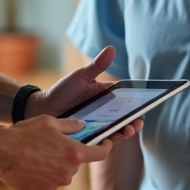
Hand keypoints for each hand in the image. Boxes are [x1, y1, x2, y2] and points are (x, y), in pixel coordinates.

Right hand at [0, 115, 113, 189]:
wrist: (1, 153)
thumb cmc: (25, 134)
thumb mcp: (50, 122)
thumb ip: (71, 125)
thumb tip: (83, 125)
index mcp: (75, 154)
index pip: (100, 154)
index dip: (105, 148)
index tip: (105, 143)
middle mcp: (68, 173)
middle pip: (77, 164)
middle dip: (69, 155)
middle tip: (53, 145)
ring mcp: (56, 185)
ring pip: (62, 174)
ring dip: (55, 166)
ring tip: (37, 154)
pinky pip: (48, 183)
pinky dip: (44, 176)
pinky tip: (30, 165)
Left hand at [25, 46, 143, 141]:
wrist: (43, 108)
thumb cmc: (62, 90)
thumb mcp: (80, 76)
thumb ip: (97, 66)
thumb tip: (111, 48)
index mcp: (106, 96)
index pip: (126, 100)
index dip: (137, 104)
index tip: (145, 105)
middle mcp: (105, 112)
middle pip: (125, 118)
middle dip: (134, 121)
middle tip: (137, 123)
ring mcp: (98, 126)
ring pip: (116, 131)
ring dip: (125, 132)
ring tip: (127, 131)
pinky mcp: (89, 137)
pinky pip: (101, 141)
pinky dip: (108, 141)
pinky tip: (111, 140)